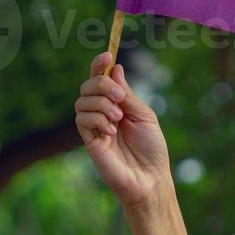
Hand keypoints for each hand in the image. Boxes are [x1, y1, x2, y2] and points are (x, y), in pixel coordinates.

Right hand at [75, 52, 170, 208]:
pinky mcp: (89, 141)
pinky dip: (97, 119)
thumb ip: (128, 93)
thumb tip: (115, 68)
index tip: (106, 56)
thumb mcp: (144, 114)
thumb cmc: (152, 148)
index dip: (99, 65)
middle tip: (119, 97)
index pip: (100, 79)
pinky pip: (82, 120)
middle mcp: (103, 112)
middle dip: (101, 85)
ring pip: (82, 101)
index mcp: (117, 103)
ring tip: (118, 119)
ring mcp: (94, 126)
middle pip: (87, 85)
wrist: (150, 178)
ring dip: (101, 104)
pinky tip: (111, 131)